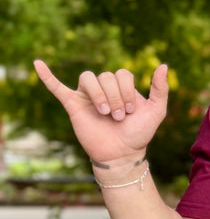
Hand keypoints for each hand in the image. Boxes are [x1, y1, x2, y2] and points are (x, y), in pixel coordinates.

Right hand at [33, 60, 169, 166]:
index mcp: (122, 86)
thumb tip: (163, 64)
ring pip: (88, 78)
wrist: (121, 155)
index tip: (132, 111)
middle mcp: (104, 88)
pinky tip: (37, 64)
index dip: (128, 90)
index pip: (122, 74)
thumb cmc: (139, 134)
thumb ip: (161, 89)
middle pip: (106, 76)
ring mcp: (87, 95)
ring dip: (99, 95)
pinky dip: (47, 75)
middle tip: (119, 117)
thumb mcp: (157, 111)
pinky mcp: (73, 104)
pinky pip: (57, 87)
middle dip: (115, 97)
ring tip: (105, 113)